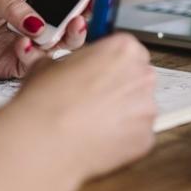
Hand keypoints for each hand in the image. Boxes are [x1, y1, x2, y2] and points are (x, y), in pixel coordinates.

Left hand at [0, 0, 87, 79]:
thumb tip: (37, 22)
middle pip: (73, 18)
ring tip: (56, 31)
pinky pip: (41, 61)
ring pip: (65, 42)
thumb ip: (15, 7)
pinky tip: (20, 45)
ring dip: (65, 37)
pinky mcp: (26, 62)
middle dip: (81, 18)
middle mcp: (41, 18)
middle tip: (79, 17)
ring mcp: (36, 41)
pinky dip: (34, 54)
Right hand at [14, 34, 157, 180]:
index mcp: (124, 49)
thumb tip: (61, 69)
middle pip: (138, 78)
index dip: (109, 64)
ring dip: (123, 114)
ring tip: (93, 123)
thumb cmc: (45, 101)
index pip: (127, 51)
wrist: (43, 141)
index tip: (97, 74)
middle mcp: (143, 75)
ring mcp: (147, 109)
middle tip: (94, 100)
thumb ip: (66, 62)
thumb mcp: (48, 65)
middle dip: (120, 88)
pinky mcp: (146, 138)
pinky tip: (99, 139)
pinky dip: (123, 138)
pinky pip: (138, 135)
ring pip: (139, 108)